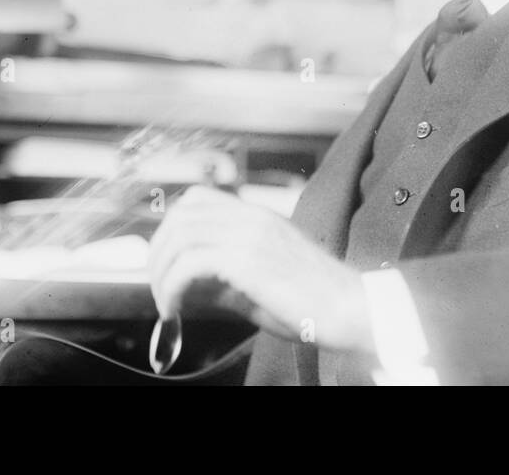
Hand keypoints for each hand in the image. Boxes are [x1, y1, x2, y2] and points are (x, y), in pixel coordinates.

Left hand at [148, 185, 374, 354]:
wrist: (350, 308)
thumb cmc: (314, 301)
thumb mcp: (261, 282)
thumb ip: (223, 279)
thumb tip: (185, 289)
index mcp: (258, 217)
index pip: (198, 199)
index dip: (171, 228)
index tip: (165, 262)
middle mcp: (253, 218)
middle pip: (182, 213)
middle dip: (159, 251)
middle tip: (158, 286)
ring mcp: (251, 235)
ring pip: (181, 236)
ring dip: (162, 272)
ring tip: (166, 302)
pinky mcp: (249, 260)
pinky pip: (191, 264)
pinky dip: (172, 288)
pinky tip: (176, 309)